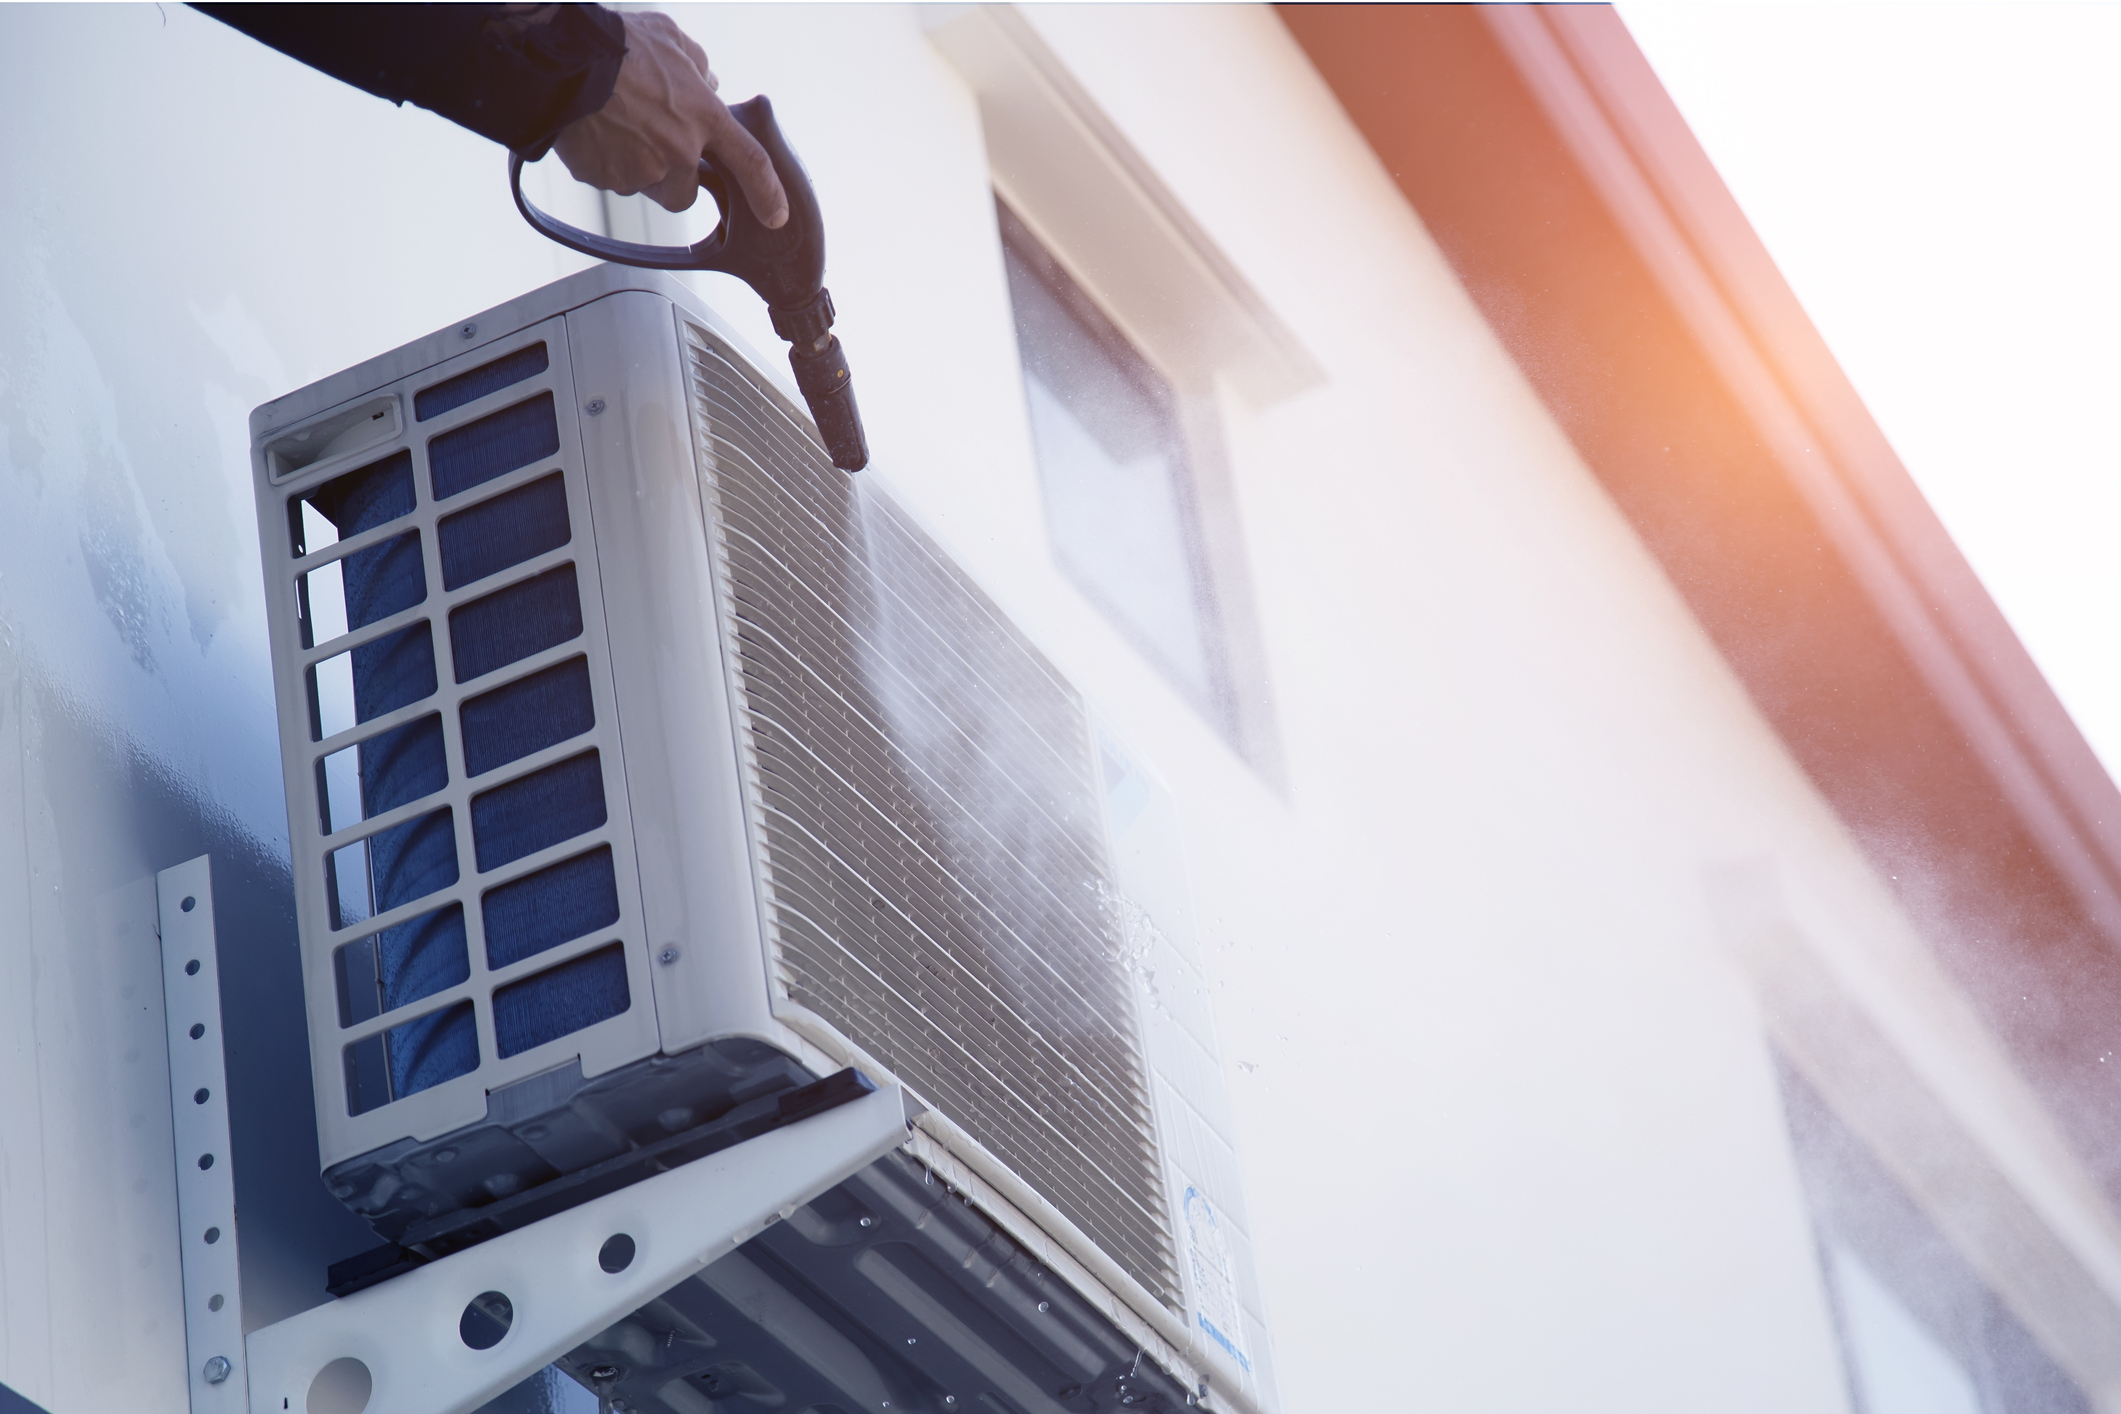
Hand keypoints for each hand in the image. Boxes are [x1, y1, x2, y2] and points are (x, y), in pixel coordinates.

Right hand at [551, 11, 787, 227]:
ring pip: (649, 189)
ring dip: (641, 171)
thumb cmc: (619, 46)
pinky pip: (612, 181)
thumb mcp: (671, 39)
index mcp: (704, 117)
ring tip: (620, 131)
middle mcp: (678, 152)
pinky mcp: (607, 180)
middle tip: (653, 146)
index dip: (768, 194)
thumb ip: (697, 65)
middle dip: (675, 177)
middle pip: (687, 193)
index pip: (750, 163)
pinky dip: (607, 164)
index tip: (775, 216)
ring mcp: (642, 172)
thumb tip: (708, 81)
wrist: (564, 62)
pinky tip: (597, 133)